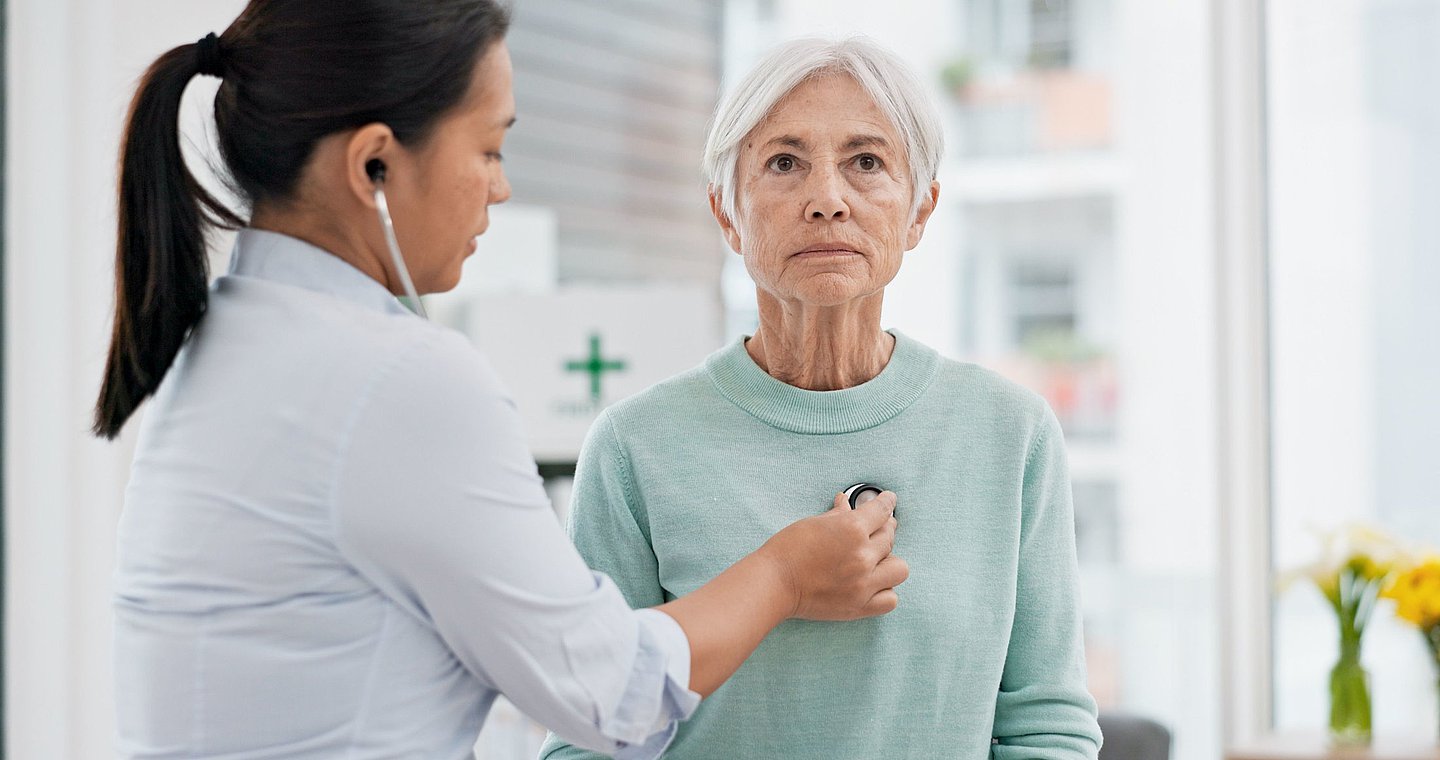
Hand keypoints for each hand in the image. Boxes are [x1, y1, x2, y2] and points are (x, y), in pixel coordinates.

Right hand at [758, 491, 908, 620]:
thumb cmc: (788, 551)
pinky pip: (890, 599)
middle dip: (883, 530)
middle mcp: (863, 556)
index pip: (882, 510)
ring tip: (876, 561)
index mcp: (852, 529)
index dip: (887, 502)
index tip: (889, 500)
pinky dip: (885, 591)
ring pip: (899, 568)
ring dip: (889, 562)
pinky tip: (872, 584)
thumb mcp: (814, 524)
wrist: (774, 584)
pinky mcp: (859, 606)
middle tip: (875, 529)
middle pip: (890, 537)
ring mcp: (864, 583)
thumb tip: (846, 502)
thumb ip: (838, 514)